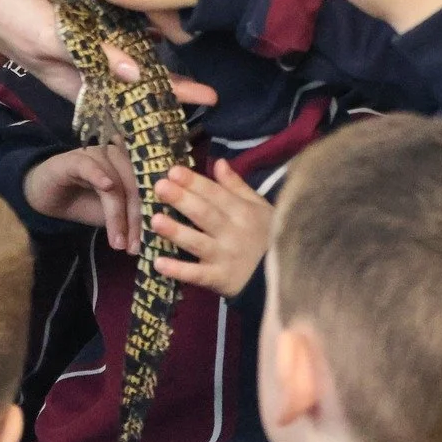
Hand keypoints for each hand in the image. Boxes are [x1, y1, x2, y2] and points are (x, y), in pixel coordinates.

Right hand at [0, 0, 219, 107]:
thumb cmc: (8, 15)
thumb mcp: (51, 34)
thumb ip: (91, 53)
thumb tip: (136, 74)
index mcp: (74, 79)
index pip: (131, 96)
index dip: (167, 98)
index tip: (203, 101)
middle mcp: (78, 69)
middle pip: (133, 83)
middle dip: (168, 87)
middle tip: (208, 93)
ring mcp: (73, 50)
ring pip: (123, 61)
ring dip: (152, 63)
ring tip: (186, 65)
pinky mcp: (68, 29)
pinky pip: (109, 37)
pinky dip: (131, 36)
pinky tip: (149, 31)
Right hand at [24, 144, 142, 251]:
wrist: (46, 196)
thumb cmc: (82, 202)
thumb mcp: (108, 215)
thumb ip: (127, 219)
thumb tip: (148, 237)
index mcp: (130, 168)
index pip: (144, 192)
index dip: (145, 218)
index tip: (143, 245)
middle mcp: (117, 157)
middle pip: (133, 187)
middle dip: (132, 220)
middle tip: (130, 247)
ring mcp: (96, 155)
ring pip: (114, 183)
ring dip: (116, 214)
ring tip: (116, 241)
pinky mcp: (75, 158)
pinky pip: (90, 165)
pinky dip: (99, 175)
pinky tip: (107, 186)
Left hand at [151, 161, 272, 296]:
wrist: (287, 277)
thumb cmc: (268, 236)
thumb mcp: (259, 207)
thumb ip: (237, 186)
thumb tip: (218, 162)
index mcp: (243, 212)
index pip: (216, 194)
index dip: (195, 182)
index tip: (173, 171)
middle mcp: (233, 233)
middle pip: (205, 214)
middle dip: (182, 200)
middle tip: (159, 187)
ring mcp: (225, 257)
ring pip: (198, 243)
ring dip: (176, 232)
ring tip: (155, 220)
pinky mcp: (220, 280)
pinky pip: (197, 275)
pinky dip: (179, 271)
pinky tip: (158, 264)